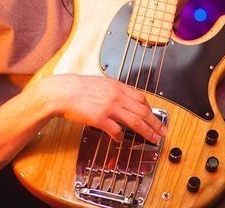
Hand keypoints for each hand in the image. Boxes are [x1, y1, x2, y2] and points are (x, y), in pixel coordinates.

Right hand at [36, 74, 166, 143]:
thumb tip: (124, 99)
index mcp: (117, 86)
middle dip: (155, 123)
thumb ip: (114, 91)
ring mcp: (109, 107)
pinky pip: (116, 130)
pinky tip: (121, 140)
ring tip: (152, 138)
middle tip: (162, 131)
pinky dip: (121, 137)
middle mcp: (116, 96)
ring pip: (135, 120)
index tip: (156, 117)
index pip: (141, 98)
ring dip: (146, 131)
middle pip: (142, 110)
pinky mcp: (100, 118)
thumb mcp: (100, 84)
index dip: (151, 109)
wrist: (63, 92)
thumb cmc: (78, 88)